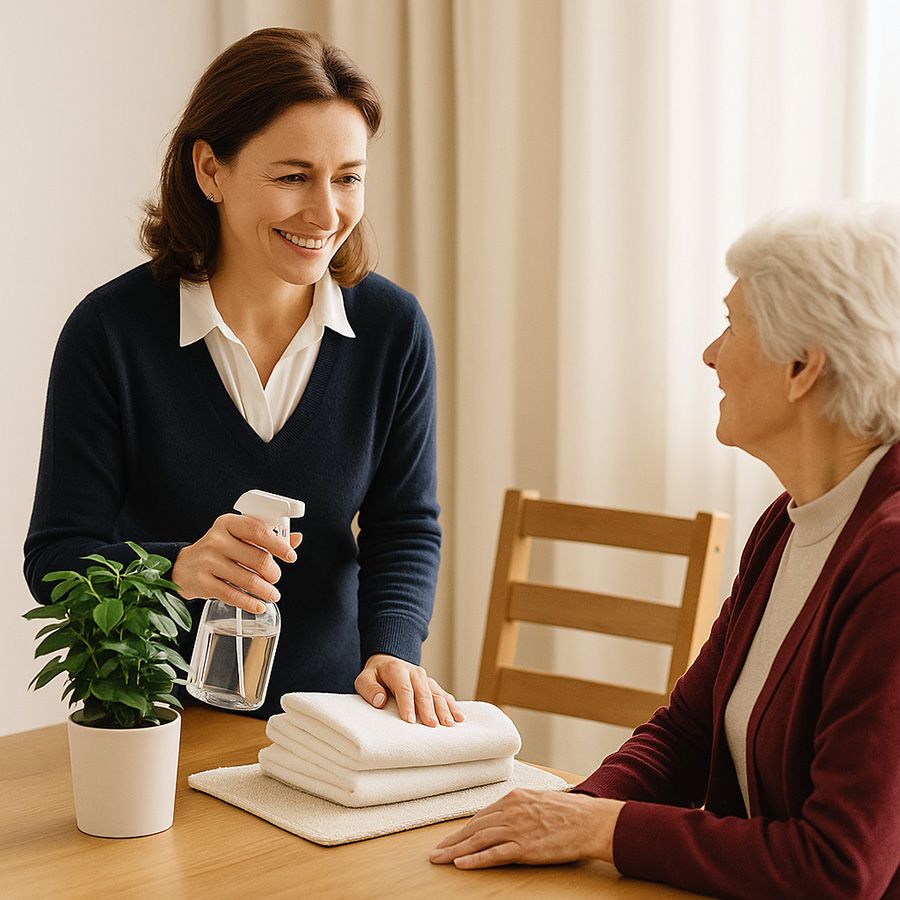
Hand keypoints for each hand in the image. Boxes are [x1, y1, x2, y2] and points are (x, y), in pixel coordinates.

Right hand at [172, 513, 301, 612]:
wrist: (184, 566)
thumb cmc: (218, 550)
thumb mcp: (239, 537)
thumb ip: (267, 537)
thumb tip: (295, 539)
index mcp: (229, 523)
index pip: (258, 530)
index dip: (279, 544)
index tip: (291, 556)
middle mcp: (217, 540)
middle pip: (257, 558)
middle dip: (273, 572)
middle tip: (275, 577)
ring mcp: (208, 561)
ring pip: (248, 579)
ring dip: (266, 590)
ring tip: (273, 594)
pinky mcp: (202, 582)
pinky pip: (232, 595)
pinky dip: (250, 603)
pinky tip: (259, 605)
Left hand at [354, 654, 465, 726]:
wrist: (386, 663)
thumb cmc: (374, 676)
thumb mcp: (364, 679)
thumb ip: (369, 688)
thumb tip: (380, 701)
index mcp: (396, 669)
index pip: (404, 688)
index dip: (407, 704)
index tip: (409, 721)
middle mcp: (414, 672)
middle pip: (423, 692)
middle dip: (429, 709)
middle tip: (432, 725)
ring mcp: (425, 678)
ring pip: (436, 694)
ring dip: (444, 709)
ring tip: (450, 723)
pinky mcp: (431, 685)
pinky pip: (443, 695)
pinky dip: (452, 705)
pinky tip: (459, 717)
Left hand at [429, 789, 623, 867]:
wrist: (590, 821)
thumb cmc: (569, 813)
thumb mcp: (539, 801)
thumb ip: (520, 808)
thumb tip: (504, 817)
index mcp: (514, 797)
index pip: (481, 815)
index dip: (464, 829)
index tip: (451, 838)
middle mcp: (511, 810)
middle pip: (474, 827)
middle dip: (453, 840)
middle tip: (436, 851)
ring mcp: (517, 828)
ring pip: (478, 840)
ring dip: (456, 850)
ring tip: (440, 859)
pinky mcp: (524, 847)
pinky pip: (494, 854)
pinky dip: (475, 860)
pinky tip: (461, 864)